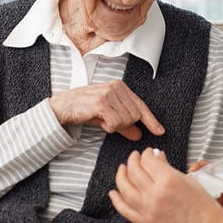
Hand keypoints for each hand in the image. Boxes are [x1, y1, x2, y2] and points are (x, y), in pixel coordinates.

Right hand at [49, 80, 163, 139]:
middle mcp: (116, 87)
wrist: (62, 107)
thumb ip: (124, 125)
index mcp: (121, 87)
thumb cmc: (84, 110)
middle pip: (135, 116)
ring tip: (101, 119)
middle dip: (124, 125)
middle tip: (108, 122)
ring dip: (114, 126)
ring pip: (126, 121)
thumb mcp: (108, 118)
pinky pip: (115, 123)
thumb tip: (139, 134)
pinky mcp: (101, 102)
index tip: (160, 131)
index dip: (151, 121)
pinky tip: (98, 121)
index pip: (141, 106)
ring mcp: (109, 93)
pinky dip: (108, 127)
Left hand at [109, 148, 222, 222]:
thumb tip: (156, 157)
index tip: (148, 152)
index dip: (146, 153)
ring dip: (121, 176)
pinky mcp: (146, 222)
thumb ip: (168, 168)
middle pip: (134, 172)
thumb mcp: (188, 180)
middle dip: (133, 161)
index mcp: (168, 180)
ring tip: (122, 169)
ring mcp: (148, 209)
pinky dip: (116, 201)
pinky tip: (113, 192)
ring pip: (125, 189)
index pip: (148, 161)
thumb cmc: (204, 205)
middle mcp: (155, 194)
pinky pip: (125, 210)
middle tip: (135, 157)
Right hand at [188, 160, 222, 222]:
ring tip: (192, 199)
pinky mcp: (216, 216)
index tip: (195, 168)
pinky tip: (198, 213)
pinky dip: (200, 212)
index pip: (210, 170)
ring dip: (195, 198)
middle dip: (193, 182)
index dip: (201, 167)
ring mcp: (216, 203)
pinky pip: (205, 212)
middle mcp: (219, 190)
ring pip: (201, 198)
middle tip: (190, 184)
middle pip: (201, 183)